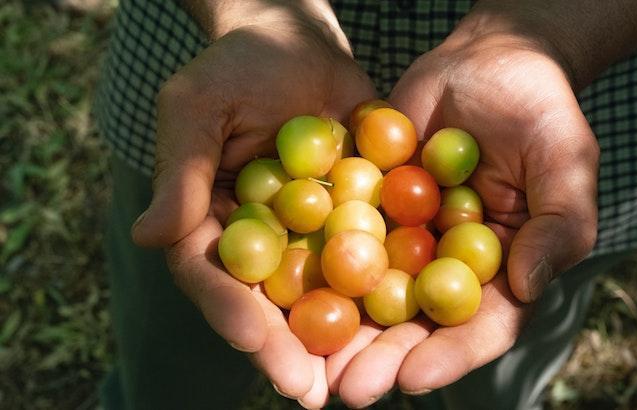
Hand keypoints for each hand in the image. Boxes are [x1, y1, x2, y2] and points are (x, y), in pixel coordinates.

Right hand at [131, 8, 375, 407]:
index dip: (229, 310)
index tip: (252, 338)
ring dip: (342, 340)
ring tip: (361, 381)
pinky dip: (391, 289)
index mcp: (214, 226)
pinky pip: (374, 256)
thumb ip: (182, 172)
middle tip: (311, 391)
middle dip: (288, 348)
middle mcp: (264, 242)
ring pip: (324, 295)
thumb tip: (151, 235)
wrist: (296, 42)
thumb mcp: (198, 109)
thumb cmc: (236, 68)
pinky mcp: (358, 218)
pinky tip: (410, 323)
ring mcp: (313, 235)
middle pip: (271, 304)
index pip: (214, 277)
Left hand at [324, 0, 636, 402]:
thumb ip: (558, 224)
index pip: (482, 324)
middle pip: (419, 323)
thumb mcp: (566, 160)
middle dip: (386, 357)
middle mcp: (450, 264)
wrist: (487, 58)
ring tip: (315, 360)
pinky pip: (343, 236)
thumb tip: (526, 286)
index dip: (451, 355)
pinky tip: (288, 290)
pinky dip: (318, 264)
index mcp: (502, 268)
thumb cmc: (540, 108)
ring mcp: (407, 237)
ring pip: (374, 292)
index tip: (415, 378)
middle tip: (350, 388)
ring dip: (345, 328)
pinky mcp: (370, 205)